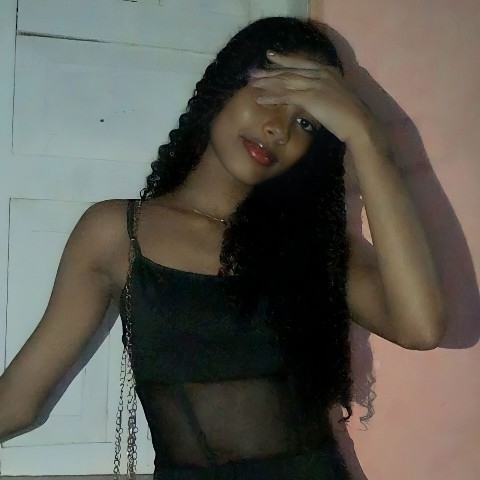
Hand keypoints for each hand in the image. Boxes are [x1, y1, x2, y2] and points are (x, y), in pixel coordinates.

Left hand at [249, 51, 377, 145]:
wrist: (359, 123)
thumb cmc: (351, 115)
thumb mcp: (337, 97)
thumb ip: (326, 93)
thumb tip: (316, 98)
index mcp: (328, 70)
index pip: (302, 63)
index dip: (285, 60)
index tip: (272, 57)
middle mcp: (320, 73)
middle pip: (290, 70)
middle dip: (270, 71)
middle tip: (254, 71)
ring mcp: (315, 84)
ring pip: (285, 81)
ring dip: (267, 82)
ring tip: (252, 84)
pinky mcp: (310, 97)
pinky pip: (286, 96)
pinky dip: (271, 97)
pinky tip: (260, 98)